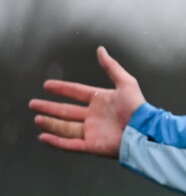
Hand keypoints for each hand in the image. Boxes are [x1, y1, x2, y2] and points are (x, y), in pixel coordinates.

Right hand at [29, 46, 144, 157]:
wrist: (143, 130)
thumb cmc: (137, 107)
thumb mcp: (126, 83)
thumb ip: (111, 67)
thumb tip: (101, 50)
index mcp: (101, 100)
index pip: (77, 93)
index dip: (62, 89)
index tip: (47, 85)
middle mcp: (94, 116)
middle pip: (66, 111)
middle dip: (50, 107)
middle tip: (33, 103)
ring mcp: (92, 131)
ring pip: (65, 127)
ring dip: (50, 123)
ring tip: (37, 118)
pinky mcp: (91, 145)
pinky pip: (69, 143)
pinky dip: (56, 141)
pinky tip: (43, 137)